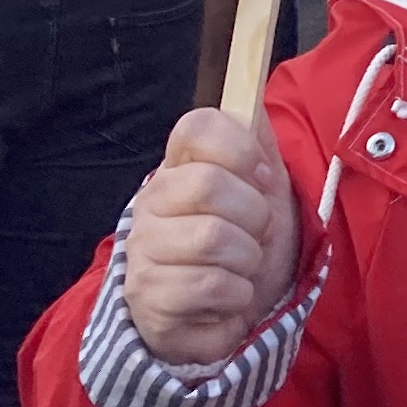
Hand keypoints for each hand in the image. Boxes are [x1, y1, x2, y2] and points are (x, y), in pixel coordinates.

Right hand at [122, 106, 301, 371]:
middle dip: (254, 216)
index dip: (240, 148)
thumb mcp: (264, 188)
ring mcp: (142, 250)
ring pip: (210, 238)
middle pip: (208, 184)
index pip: (197, 127)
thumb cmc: (245, 242)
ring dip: (247, 259)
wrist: (229, 311)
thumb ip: (257, 142)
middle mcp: (150, 202)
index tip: (261, 177)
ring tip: (241, 267)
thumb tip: (251, 95)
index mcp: (179, 166)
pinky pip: (209, 285)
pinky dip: (236, 294)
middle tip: (256, 235)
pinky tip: (227, 296)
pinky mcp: (145, 297)